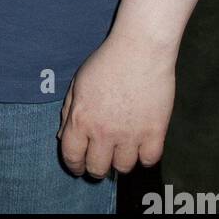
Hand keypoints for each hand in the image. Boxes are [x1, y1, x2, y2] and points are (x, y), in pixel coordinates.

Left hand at [58, 33, 175, 176]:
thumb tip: (64, 137)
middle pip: (97, 169)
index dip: (74, 165)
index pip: (71, 156)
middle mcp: (104, 132)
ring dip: (120, 162)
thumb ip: (69, 112)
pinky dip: (144, 157)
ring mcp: (130, 135)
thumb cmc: (106, 62)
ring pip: (123, 168)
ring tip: (121, 150)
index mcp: (81, 119)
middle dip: (96, 168)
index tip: (78, 166)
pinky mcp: (154, 132)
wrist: (139, 49)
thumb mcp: (78, 84)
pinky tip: (141, 146)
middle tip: (100, 160)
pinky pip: (149, 160)